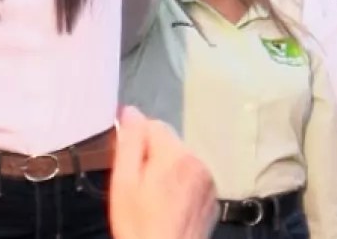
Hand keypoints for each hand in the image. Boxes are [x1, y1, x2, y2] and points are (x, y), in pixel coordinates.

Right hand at [109, 107, 216, 238]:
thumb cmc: (139, 224)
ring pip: (181, 159)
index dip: (135, 139)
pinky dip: (181, 183)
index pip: (153, 124)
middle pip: (169, 142)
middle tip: (137, 184)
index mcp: (175, 154)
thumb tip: (130, 112)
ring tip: (153, 198)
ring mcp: (208, 179)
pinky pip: (193, 176)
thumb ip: (129, 142)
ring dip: (167, 168)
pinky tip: (169, 205)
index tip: (125, 160)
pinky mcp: (212, 196)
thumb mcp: (124, 182)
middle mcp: (197, 160)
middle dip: (152, 155)